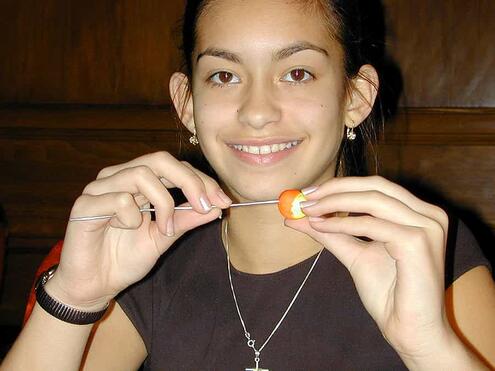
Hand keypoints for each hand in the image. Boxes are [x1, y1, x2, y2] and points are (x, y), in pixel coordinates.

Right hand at [46, 152, 230, 310]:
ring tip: (165, 230)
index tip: (222, 202)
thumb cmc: (125, 259)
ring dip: (163, 202)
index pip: (174, 167)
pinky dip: (131, 216)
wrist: (94, 286)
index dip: (200, 180)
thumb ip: (185, 221)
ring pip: (141, 175)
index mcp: (138, 183)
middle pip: (159, 160)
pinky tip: (126, 230)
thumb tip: (215, 208)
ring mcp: (100, 188)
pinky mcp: (85, 205)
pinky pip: (118, 199)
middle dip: (189, 181)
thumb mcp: (163, 238)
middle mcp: (119, 178)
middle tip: (205, 205)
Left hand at [285, 176, 453, 361]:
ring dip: (334, 203)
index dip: (341, 185)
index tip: (310, 192)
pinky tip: (321, 227)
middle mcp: (428, 214)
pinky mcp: (418, 241)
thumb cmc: (388, 294)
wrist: (409, 330)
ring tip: (308, 211)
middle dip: (336, 188)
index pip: (376, 186)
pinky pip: (372, 224)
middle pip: (375, 185)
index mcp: (418, 213)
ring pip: (372, 200)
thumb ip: (331, 232)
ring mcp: (427, 226)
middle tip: (305, 197)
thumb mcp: (354, 253)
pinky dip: (342, 223)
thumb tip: (296, 216)